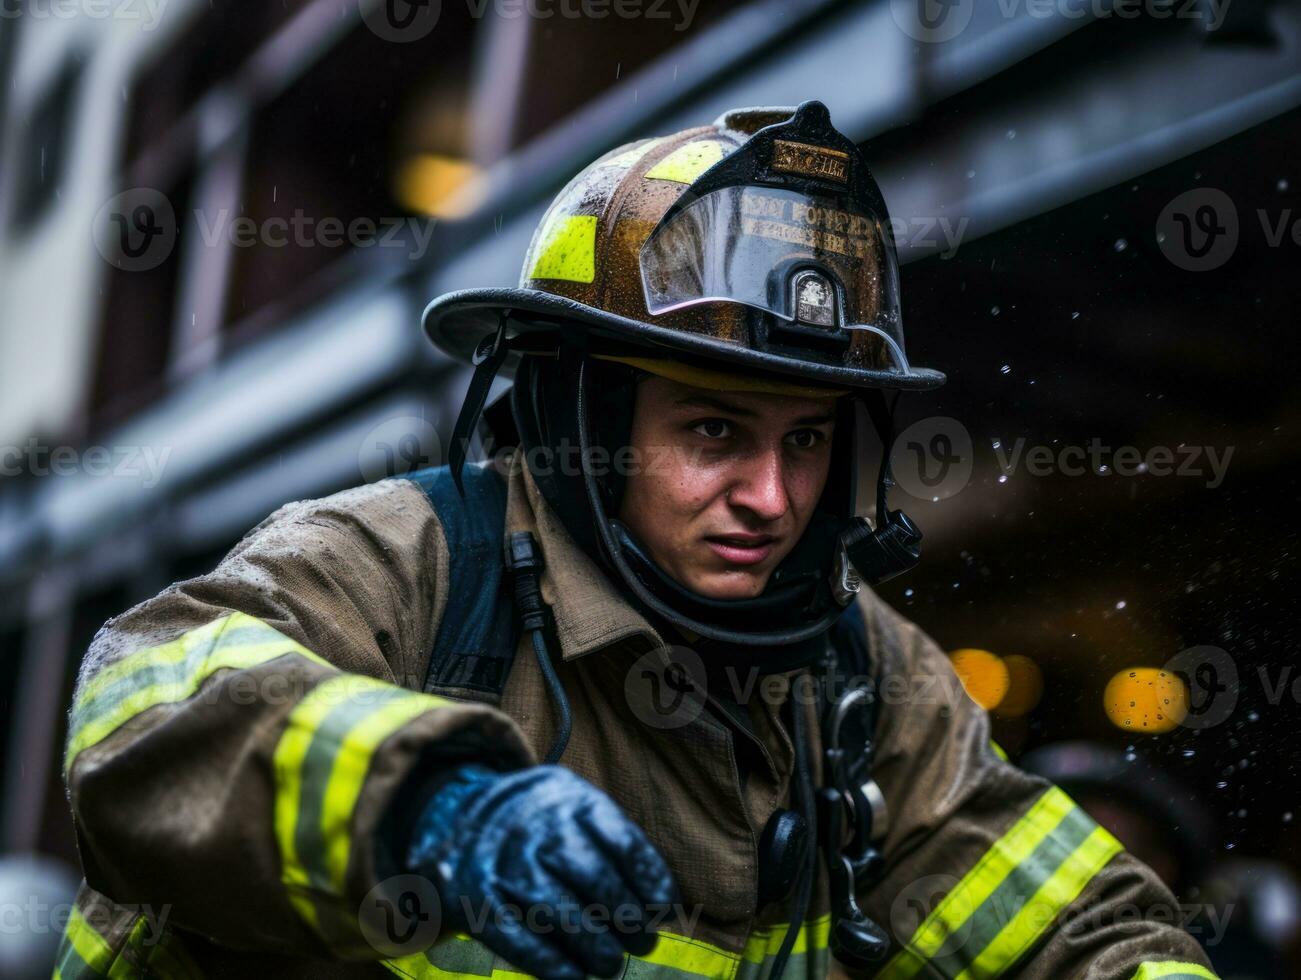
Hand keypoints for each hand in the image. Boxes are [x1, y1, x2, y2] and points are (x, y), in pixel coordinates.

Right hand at [406, 763, 677, 979]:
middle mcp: (533, 822)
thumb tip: (661, 909)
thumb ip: (617, 847)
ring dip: (593, 945)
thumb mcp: (576, 809)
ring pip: (556, 908)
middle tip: (642, 943)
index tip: (662, 910)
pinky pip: (515, 936)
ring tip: (610, 963)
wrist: (456, 815)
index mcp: (568, 796)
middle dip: (626, 918)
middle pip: (592, 876)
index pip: (622, 841)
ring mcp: (501, 859)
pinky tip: (573, 977)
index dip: (650, 881)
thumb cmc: (540, 824)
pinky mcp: (472, 896)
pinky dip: (548, 963)